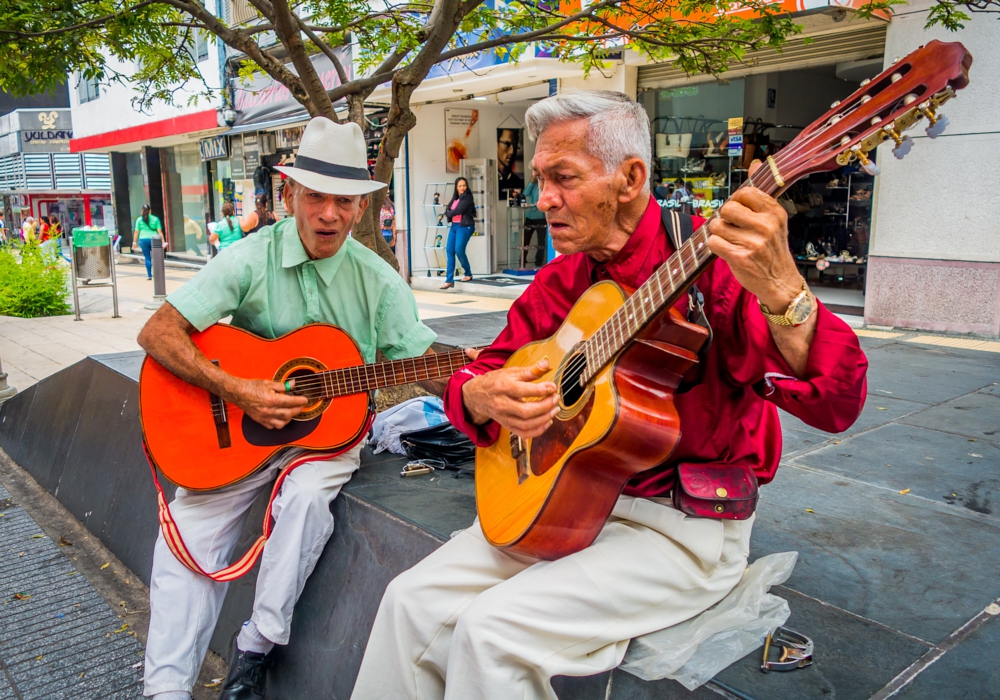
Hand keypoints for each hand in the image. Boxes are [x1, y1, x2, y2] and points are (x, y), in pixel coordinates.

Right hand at [229, 378, 308, 429]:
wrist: (238, 392)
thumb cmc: (251, 387)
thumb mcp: (268, 383)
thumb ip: (282, 386)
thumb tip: (292, 384)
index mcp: (271, 399)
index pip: (290, 402)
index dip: (300, 401)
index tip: (305, 400)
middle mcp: (268, 410)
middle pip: (288, 414)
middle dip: (297, 410)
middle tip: (300, 405)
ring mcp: (264, 417)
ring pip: (282, 423)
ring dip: (289, 418)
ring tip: (291, 412)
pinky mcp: (260, 420)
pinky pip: (272, 426)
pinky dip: (278, 423)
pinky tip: (280, 417)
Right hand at [462, 359, 558, 438]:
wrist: (477, 396)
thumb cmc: (495, 382)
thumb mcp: (510, 372)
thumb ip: (529, 370)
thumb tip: (545, 364)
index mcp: (502, 387)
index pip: (523, 391)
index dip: (541, 390)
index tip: (553, 387)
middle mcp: (501, 404)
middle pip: (526, 411)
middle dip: (545, 406)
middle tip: (555, 398)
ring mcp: (503, 417)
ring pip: (526, 425)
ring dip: (544, 419)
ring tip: (555, 409)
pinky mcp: (507, 425)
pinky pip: (523, 434)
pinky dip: (537, 431)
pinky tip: (547, 422)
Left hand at [707, 162, 802, 311]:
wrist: (779, 281)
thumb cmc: (773, 249)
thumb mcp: (774, 218)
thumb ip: (761, 192)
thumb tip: (756, 163)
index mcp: (775, 212)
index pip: (744, 192)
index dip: (736, 202)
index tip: (740, 213)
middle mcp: (766, 225)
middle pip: (727, 208)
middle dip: (725, 218)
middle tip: (734, 229)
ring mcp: (753, 242)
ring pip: (716, 226)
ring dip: (719, 234)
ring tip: (732, 241)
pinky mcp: (739, 257)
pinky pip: (713, 242)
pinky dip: (716, 247)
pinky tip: (728, 250)